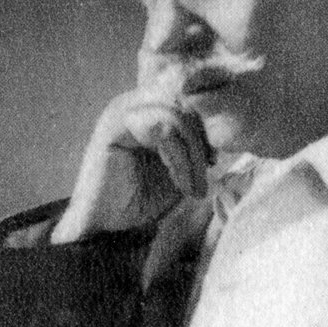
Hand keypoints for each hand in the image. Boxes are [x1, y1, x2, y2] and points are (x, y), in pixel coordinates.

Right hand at [51, 84, 214, 241]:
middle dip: (203, 140)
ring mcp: (123, 110)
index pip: (190, 98)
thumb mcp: (179, 168)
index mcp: (150, 107)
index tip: (214, 160)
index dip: (207, 126)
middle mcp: (136, 102)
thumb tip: (220, 132)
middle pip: (187, 102)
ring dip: (193, 155)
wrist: (107, 228)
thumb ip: (195, 145)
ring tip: (194, 187)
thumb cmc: (142, 199)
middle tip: (208, 173)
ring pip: (178, 116)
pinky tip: (181, 185)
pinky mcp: (115, 125)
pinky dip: (179, 160)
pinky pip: (162, 130)